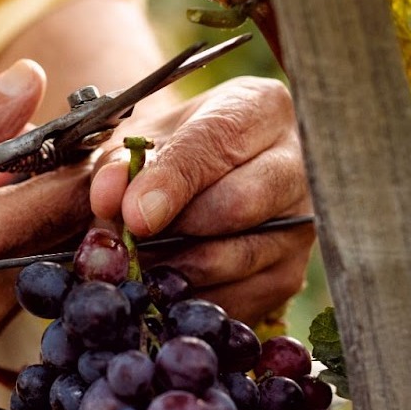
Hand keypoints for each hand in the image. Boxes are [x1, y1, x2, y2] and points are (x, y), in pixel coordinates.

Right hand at [0, 60, 91, 377]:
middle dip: (65, 188)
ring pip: (42, 264)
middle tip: (36, 148)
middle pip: (69, 236)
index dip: (91, 156)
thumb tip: (32, 81)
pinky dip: (3, 253)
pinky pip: (10, 289)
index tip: (89, 126)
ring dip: (30, 221)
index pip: (72, 197)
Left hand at [89, 77, 312, 323]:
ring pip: (238, 258)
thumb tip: (109, 199)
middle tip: (128, 245)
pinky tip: (164, 288)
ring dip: (176, 270)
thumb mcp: (139, 144)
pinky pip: (239, 299)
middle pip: (238, 205)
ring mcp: (301, 222)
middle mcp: (296, 162)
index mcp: (259, 108)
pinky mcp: (290, 274)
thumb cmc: (170, 152)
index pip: (216, 144)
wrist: (203, 181)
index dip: (170, 183)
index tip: (134, 216)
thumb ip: (119, 165)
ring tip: (137, 265)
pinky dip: (191, 301)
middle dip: (174, 230)